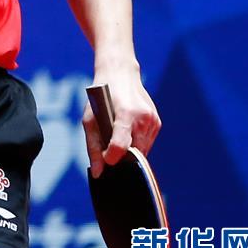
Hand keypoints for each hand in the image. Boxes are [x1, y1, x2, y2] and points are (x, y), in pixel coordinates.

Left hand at [82, 63, 160, 177]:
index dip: (111, 157)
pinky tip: (128, 133)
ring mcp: (153, 120)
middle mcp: (143, 118)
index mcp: (125, 114)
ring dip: (130, 151)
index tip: (105, 158)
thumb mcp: (90, 118)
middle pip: (134, 154)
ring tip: (118, 138)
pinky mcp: (157, 123)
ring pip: (142, 151)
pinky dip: (137, 144)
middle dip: (122, 158)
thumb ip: (93, 147)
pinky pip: (147, 144)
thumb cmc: (101, 96)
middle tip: (109, 150)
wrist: (120, 74)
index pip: (121, 146)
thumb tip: (97, 173)